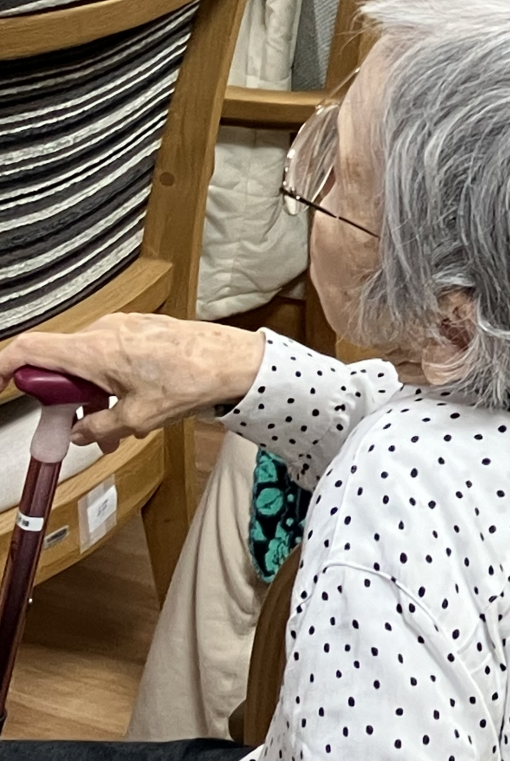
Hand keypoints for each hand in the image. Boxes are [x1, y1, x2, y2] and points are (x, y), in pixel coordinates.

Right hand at [0, 315, 264, 451]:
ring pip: (90, 364)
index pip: (29, 349)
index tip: (1, 386)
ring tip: (116, 430)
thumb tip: (82, 433)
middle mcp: (104, 331)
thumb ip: (99, 428)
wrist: (235, 361)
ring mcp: (124, 327)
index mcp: (92, 350)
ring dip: (95, 397)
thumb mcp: (136, 417)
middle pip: (60, 363)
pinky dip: (113, 382)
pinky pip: (113, 356)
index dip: (4, 367)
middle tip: (77, 427)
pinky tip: (136, 408)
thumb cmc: (192, 380)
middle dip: (66, 400)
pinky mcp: (142, 329)